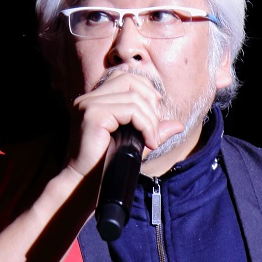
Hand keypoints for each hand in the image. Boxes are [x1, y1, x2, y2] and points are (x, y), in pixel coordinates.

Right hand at [65, 66, 182, 179]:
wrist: (83, 183)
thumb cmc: (105, 165)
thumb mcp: (134, 143)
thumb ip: (152, 130)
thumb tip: (178, 125)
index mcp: (94, 100)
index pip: (125, 78)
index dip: (146, 91)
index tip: (155, 116)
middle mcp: (89, 98)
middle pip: (130, 80)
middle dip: (150, 102)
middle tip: (154, 128)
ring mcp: (89, 104)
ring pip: (134, 97)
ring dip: (150, 120)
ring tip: (151, 140)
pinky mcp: (93, 115)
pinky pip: (130, 110)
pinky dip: (145, 125)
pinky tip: (147, 142)